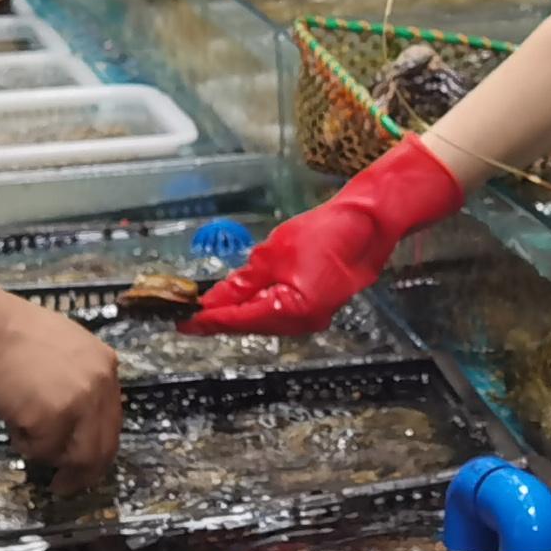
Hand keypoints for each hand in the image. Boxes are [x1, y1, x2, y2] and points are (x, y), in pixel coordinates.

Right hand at [0, 300, 122, 477]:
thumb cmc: (11, 332)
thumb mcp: (64, 347)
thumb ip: (80, 377)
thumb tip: (78, 415)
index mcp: (105, 366)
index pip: (112, 420)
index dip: (97, 446)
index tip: (85, 463)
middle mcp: (100, 386)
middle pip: (102, 446)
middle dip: (85, 472)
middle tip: (66, 485)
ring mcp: (78, 404)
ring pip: (75, 455)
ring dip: (49, 456)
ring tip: (24, 435)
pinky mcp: (50, 420)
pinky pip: (41, 450)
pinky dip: (24, 444)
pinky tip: (11, 422)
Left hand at [194, 143, 463, 335]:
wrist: (366, 225)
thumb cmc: (324, 232)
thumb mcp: (272, 252)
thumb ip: (242, 282)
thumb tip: (214, 301)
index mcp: (290, 310)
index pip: (239, 319)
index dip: (209, 321)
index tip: (183, 322)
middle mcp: (302, 323)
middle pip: (251, 326)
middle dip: (222, 320)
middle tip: (190, 316)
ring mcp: (311, 320)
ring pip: (264, 322)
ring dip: (239, 315)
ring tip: (211, 308)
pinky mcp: (316, 310)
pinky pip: (279, 315)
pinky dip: (259, 308)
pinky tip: (243, 301)